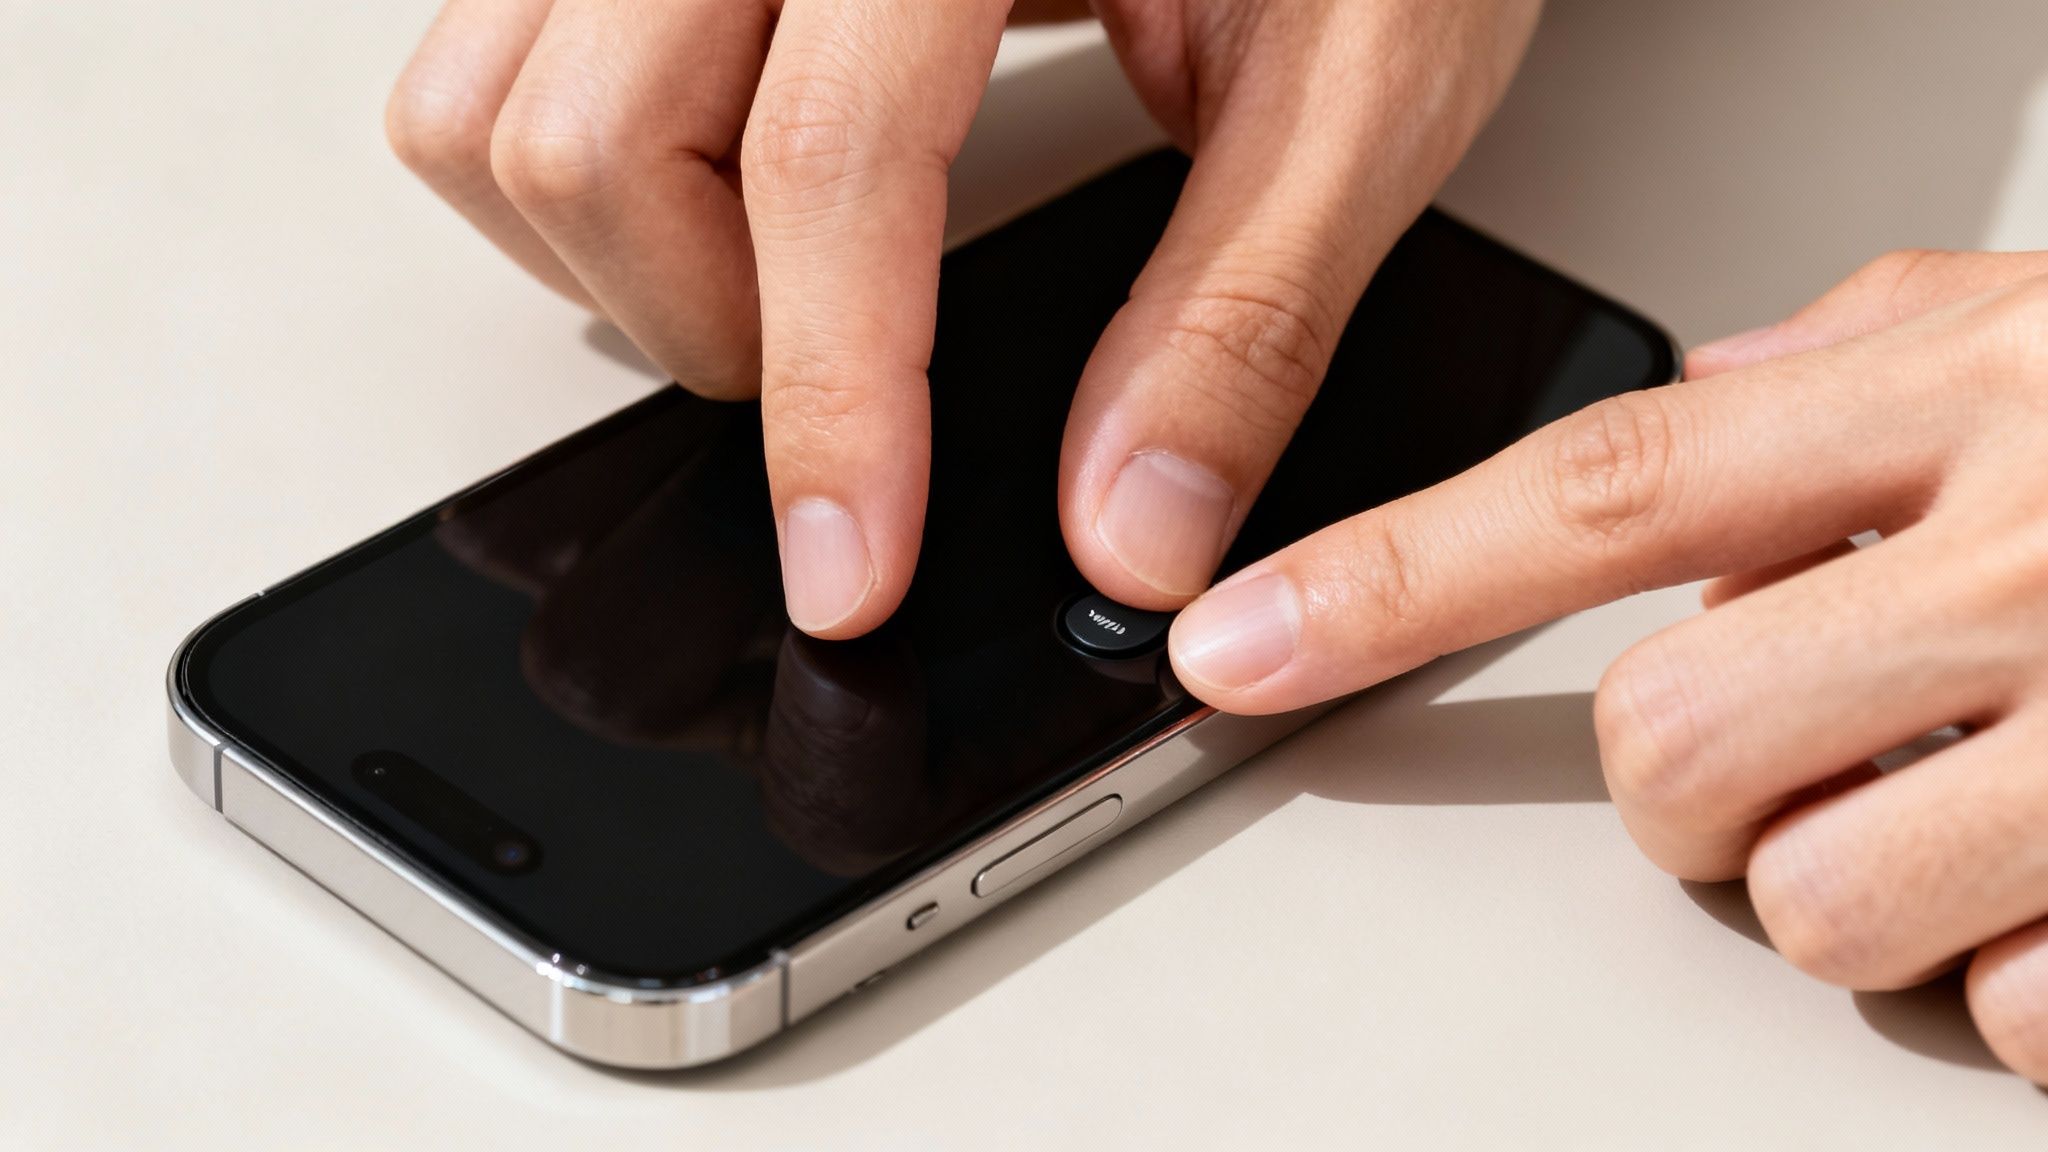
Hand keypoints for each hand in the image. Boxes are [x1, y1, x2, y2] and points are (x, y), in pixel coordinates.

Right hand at [385, 0, 1539, 635]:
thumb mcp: (1358, 81)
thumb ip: (1242, 313)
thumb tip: (1128, 531)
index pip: (823, 164)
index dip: (834, 406)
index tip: (852, 573)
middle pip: (592, 136)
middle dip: (709, 340)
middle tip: (854, 419)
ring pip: (487, 97)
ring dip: (608, 260)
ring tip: (781, 303)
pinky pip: (497, 48)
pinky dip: (574, 173)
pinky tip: (714, 209)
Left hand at [1167, 248, 2047, 1081]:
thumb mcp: (2046, 334)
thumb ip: (1855, 353)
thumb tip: (1710, 383)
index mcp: (1958, 405)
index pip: (1600, 493)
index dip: (1388, 576)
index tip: (1232, 641)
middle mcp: (2020, 557)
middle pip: (1665, 740)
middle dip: (1683, 778)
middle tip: (1806, 733)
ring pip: (1806, 899)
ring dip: (1838, 879)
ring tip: (1954, 798)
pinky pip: (1991, 1008)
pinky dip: (1999, 969)